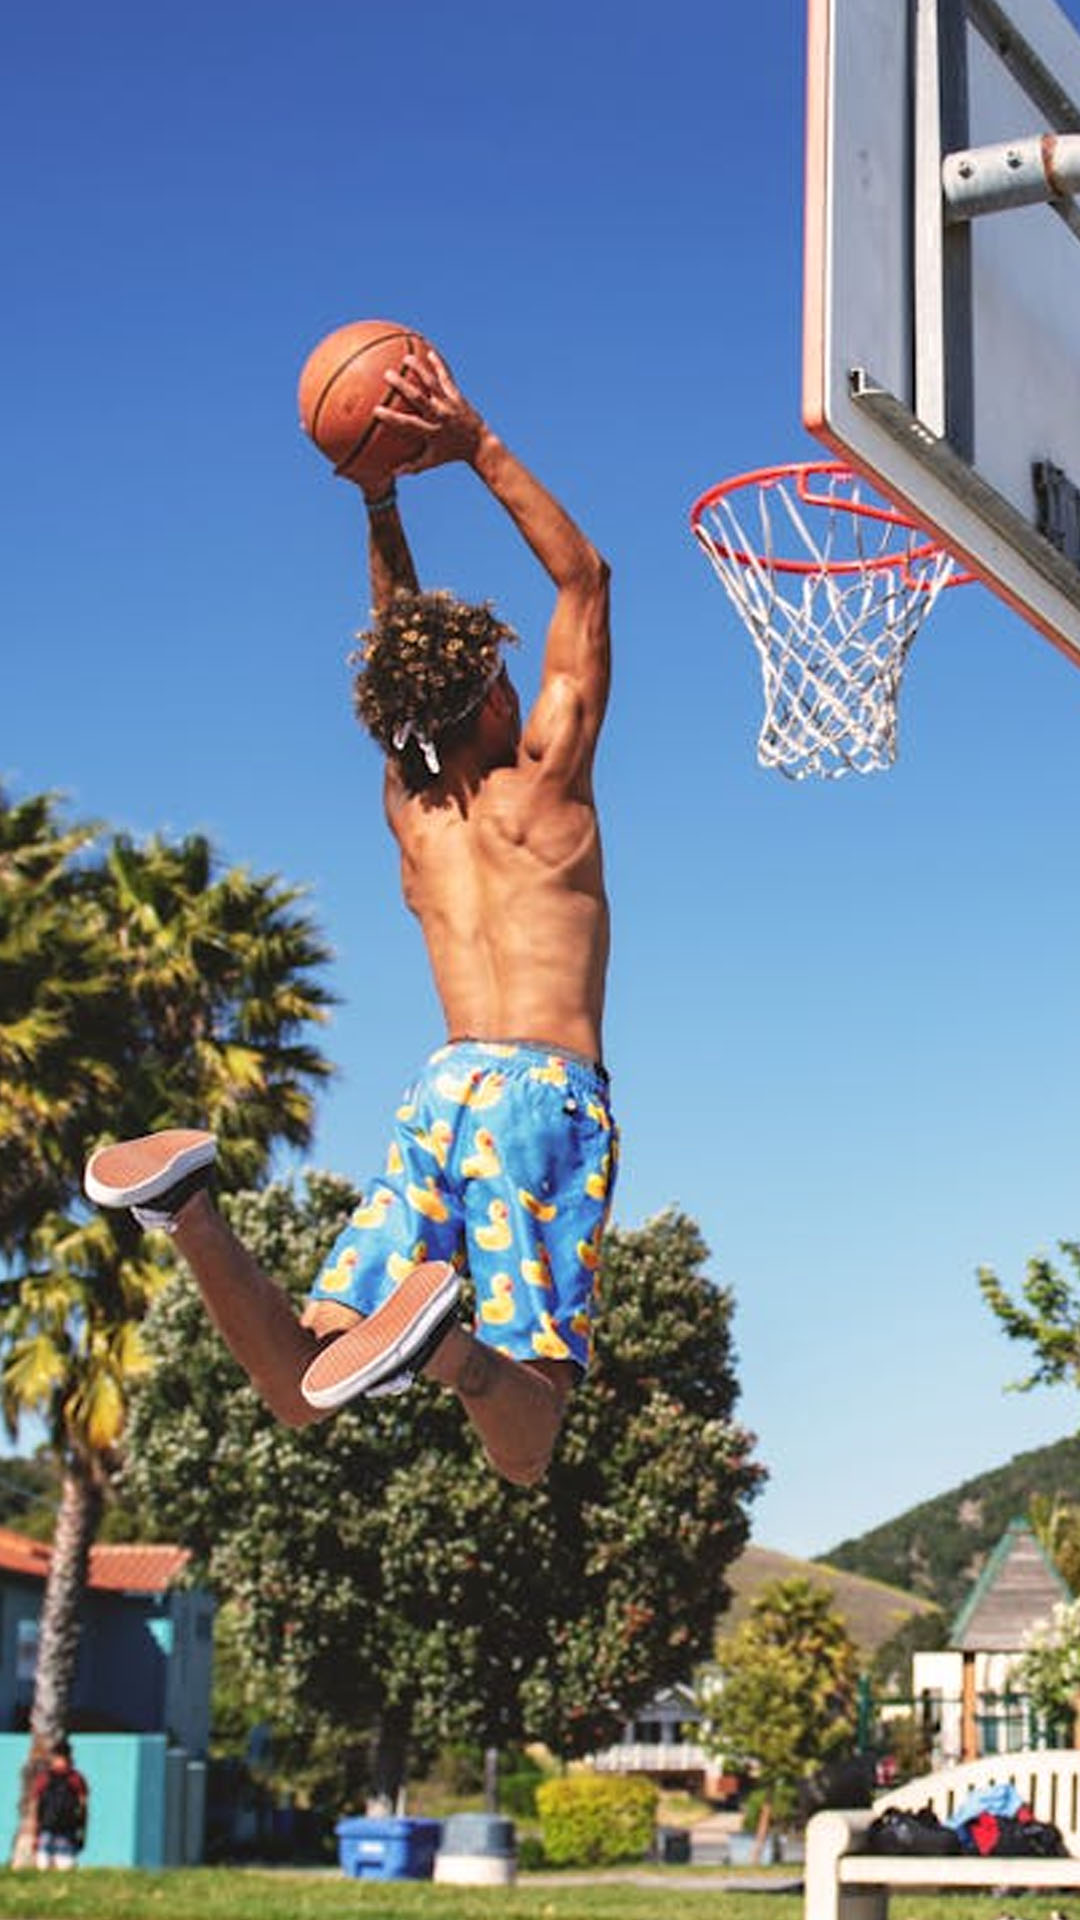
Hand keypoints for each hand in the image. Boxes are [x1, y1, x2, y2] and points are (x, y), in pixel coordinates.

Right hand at [373, 348, 484, 473]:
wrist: (479, 444)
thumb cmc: (451, 454)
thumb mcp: (431, 461)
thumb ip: (411, 466)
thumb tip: (391, 473)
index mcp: (431, 433)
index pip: (408, 424)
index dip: (392, 418)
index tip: (375, 410)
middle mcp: (440, 416)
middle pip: (419, 399)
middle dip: (403, 386)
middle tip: (387, 374)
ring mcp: (450, 404)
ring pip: (433, 384)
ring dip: (420, 370)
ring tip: (406, 358)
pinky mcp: (457, 396)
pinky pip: (446, 378)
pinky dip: (439, 365)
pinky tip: (430, 352)